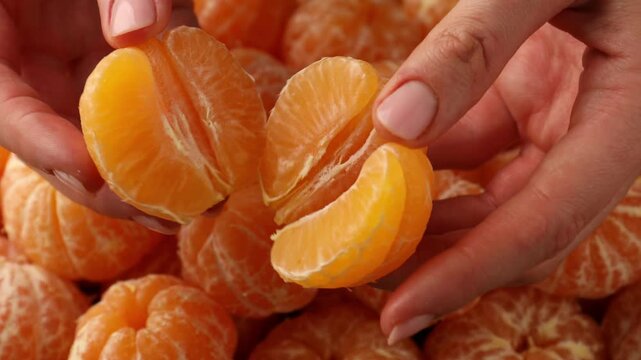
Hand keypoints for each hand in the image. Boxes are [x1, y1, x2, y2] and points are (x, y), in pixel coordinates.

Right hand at [0, 0, 193, 232]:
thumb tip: (138, 34)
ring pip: (96, 142)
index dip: (41, 145)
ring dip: (141, 180)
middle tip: (162, 214)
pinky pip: (133, 116)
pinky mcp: (109, 76)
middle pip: (56, 145)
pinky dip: (163, 141)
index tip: (90, 170)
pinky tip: (200, 162)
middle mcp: (29, 69)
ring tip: (190, 205)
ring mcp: (69, 77)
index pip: (5, 112)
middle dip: (107, 187)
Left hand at [373, 0, 640, 342]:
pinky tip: (381, 168)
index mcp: (628, 122)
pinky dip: (430, 171)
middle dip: (439, 261)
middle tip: (356, 271)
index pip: (545, 224)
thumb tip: (395, 123)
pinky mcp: (533, 107)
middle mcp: (598, 141)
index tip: (397, 315)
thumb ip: (473, 44)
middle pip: (517, 232)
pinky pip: (478, 158)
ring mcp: (564, 126)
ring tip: (359, 228)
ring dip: (429, 222)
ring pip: (496, 204)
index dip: (468, 275)